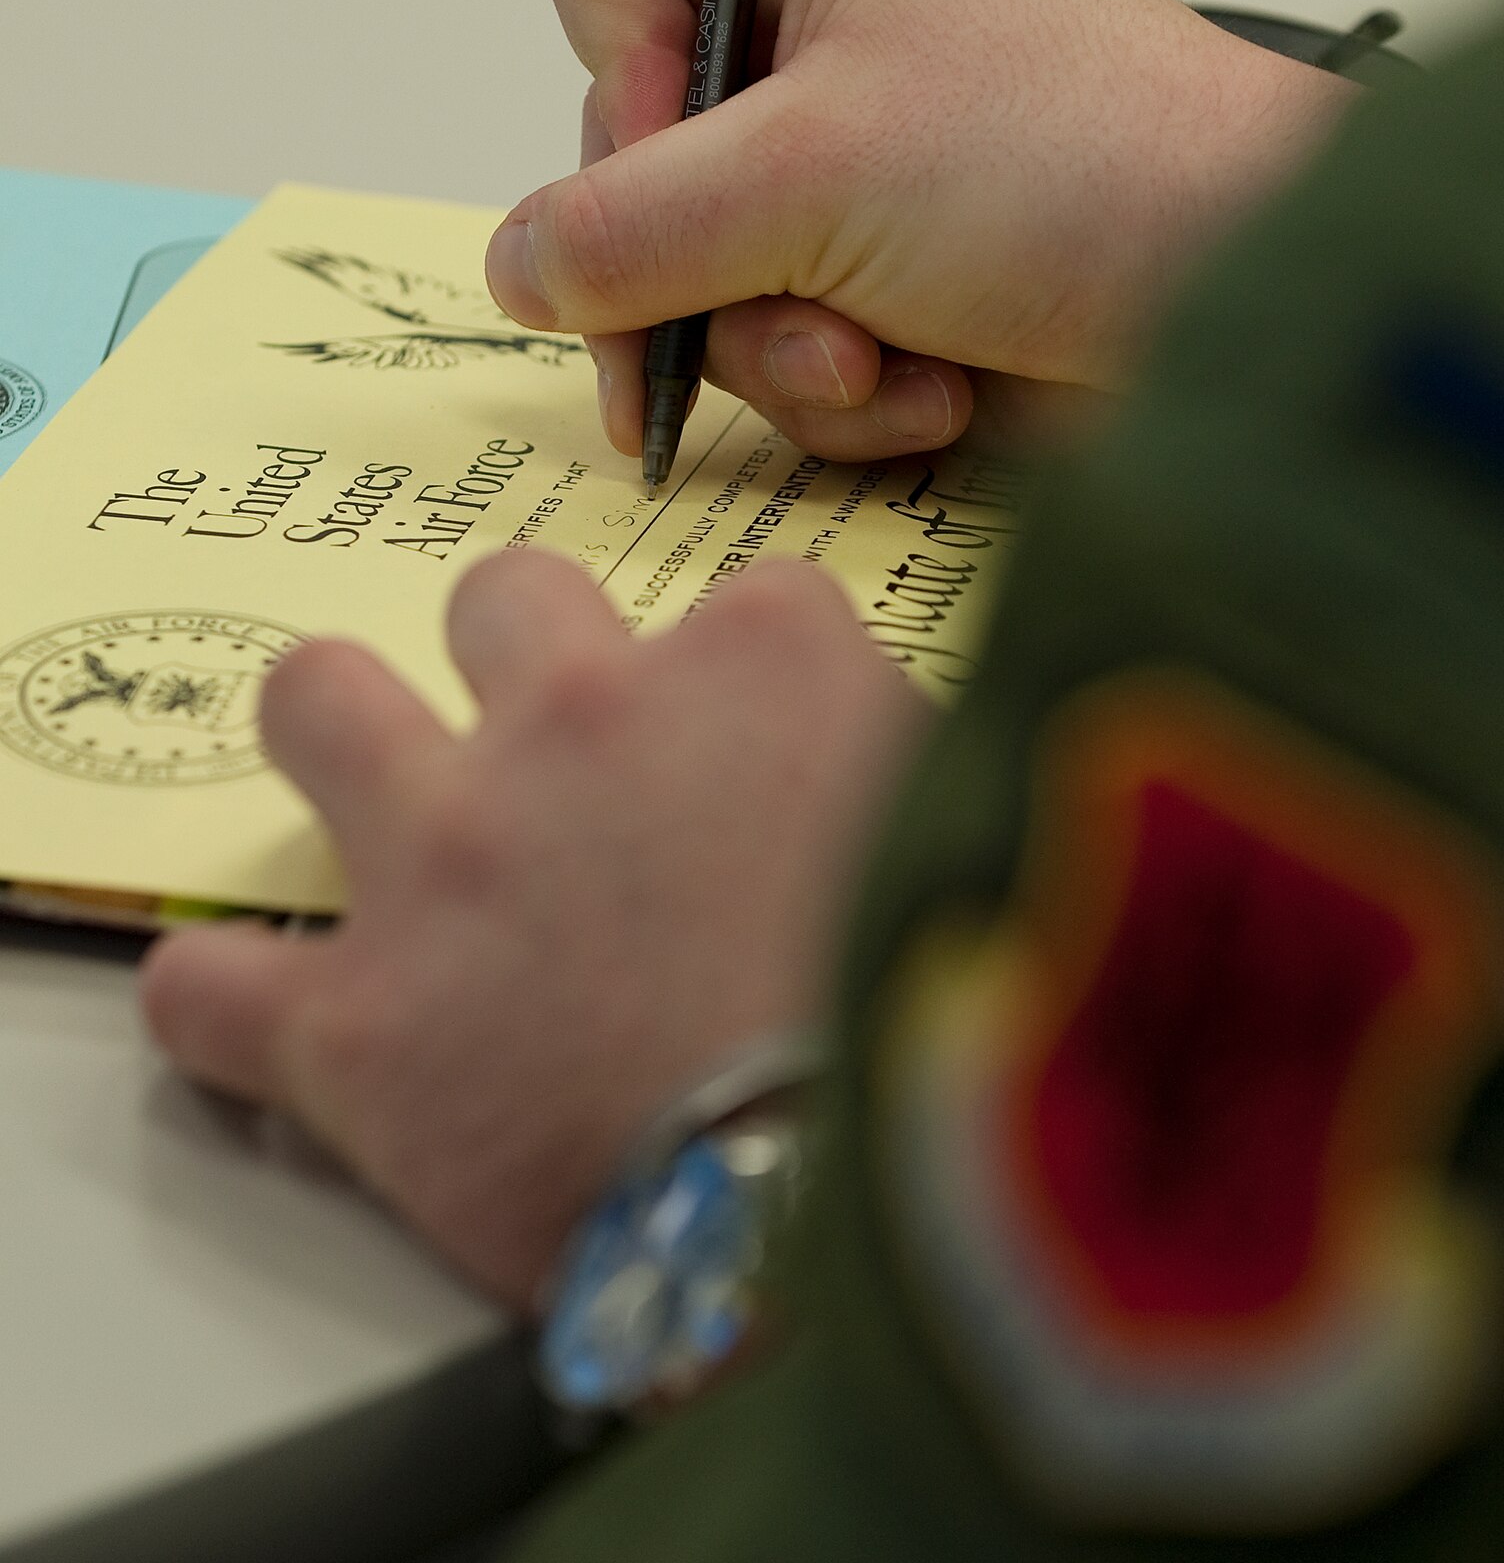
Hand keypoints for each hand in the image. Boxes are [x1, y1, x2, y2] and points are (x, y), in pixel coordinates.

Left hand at [140, 551, 926, 1308]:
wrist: (863, 1214)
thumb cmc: (948, 1025)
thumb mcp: (981, 838)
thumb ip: (918, 760)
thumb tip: (888, 758)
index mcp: (760, 664)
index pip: (742, 606)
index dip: (745, 691)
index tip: (754, 768)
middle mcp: (583, 719)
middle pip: (507, 599)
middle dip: (527, 664)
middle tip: (563, 765)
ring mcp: (451, 855)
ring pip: (319, 701)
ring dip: (346, 745)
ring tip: (385, 815)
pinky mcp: (356, 1025)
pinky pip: (212, 982)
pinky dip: (233, 1002)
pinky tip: (273, 1023)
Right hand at [486, 0, 1354, 461]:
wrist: (1250, 305)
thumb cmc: (1071, 165)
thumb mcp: (809, 175)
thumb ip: (621, 224)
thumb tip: (511, 269)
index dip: (614, 71)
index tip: (686, 150)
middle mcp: (826, 31)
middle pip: (636, 151)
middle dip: (701, 262)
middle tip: (766, 306)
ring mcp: (858, 166)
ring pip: (704, 276)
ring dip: (782, 347)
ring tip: (882, 356)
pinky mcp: (894, 278)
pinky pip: (786, 347)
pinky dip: (850, 390)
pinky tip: (934, 388)